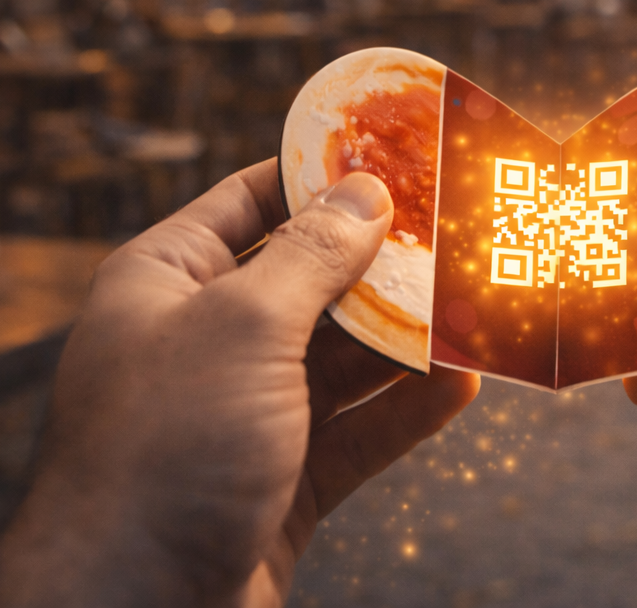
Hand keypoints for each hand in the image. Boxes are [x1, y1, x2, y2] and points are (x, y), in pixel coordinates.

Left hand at [0, 160, 478, 607]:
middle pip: (310, 280)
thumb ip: (313, 256)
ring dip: (407, 337)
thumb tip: (366, 191)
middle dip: (383, 263)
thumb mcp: (244, 327)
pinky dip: (406, 409)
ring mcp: (243, 414)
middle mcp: (202, 341)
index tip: (395, 156)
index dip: (320, 177)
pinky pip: (354, 430)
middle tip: (458, 236)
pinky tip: (461, 383)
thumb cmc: (161, 451)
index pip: (250, 201)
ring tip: (475, 304)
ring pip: (341, 359)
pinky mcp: (279, 480)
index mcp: (165, 283)